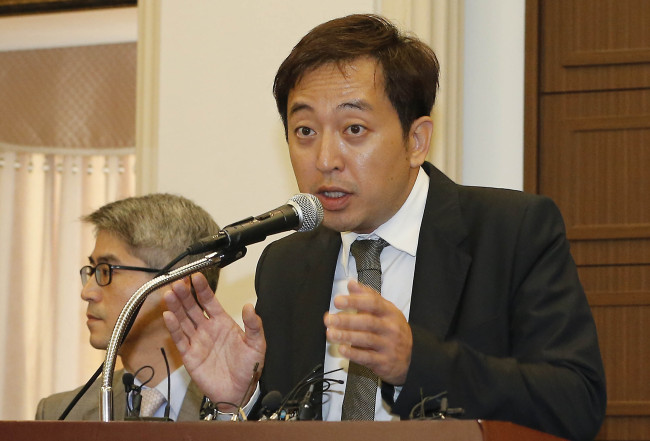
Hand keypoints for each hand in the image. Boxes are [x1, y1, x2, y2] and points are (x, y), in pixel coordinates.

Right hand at [162, 273, 265, 410]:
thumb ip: (253, 325)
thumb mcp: (256, 344)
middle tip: (178, 282)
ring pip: (183, 320)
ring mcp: (197, 341)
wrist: (239, 392)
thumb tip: (250, 306)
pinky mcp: (190, 355)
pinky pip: (179, 339)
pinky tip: (169, 315)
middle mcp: (207, 329)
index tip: (196, 276)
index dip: (202, 289)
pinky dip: (173, 327)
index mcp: (222, 323)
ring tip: (169, 294)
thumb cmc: (248, 368)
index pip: (209, 301)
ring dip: (176, 307)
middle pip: (192, 307)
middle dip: (185, 294)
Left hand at [323, 279, 411, 384]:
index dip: (354, 301)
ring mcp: (389, 345)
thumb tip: (351, 284)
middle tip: (329, 319)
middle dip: (346, 320)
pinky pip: (367, 357)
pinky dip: (353, 353)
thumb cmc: (393, 331)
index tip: (338, 300)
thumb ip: (367, 296)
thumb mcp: (385, 310)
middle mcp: (391, 328)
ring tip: (331, 333)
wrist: (409, 357)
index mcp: (390, 312)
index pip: (373, 303)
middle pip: (368, 322)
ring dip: (346, 336)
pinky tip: (342, 349)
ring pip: (366, 339)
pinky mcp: (384, 362)